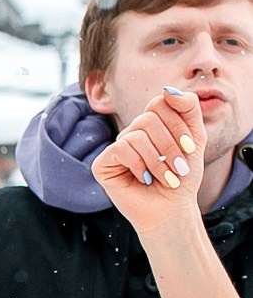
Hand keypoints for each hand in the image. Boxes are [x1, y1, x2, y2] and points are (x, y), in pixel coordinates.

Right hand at [92, 88, 205, 234]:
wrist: (171, 208)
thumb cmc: (182, 177)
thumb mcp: (195, 139)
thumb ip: (188, 109)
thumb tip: (168, 89)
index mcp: (152, 125)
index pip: (160, 103)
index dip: (178, 124)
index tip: (190, 147)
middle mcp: (131, 133)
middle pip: (149, 118)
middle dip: (170, 144)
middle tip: (179, 167)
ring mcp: (116, 148)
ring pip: (136, 135)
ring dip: (157, 160)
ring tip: (165, 177)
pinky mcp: (102, 164)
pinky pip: (121, 149)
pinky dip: (139, 165)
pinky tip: (144, 178)